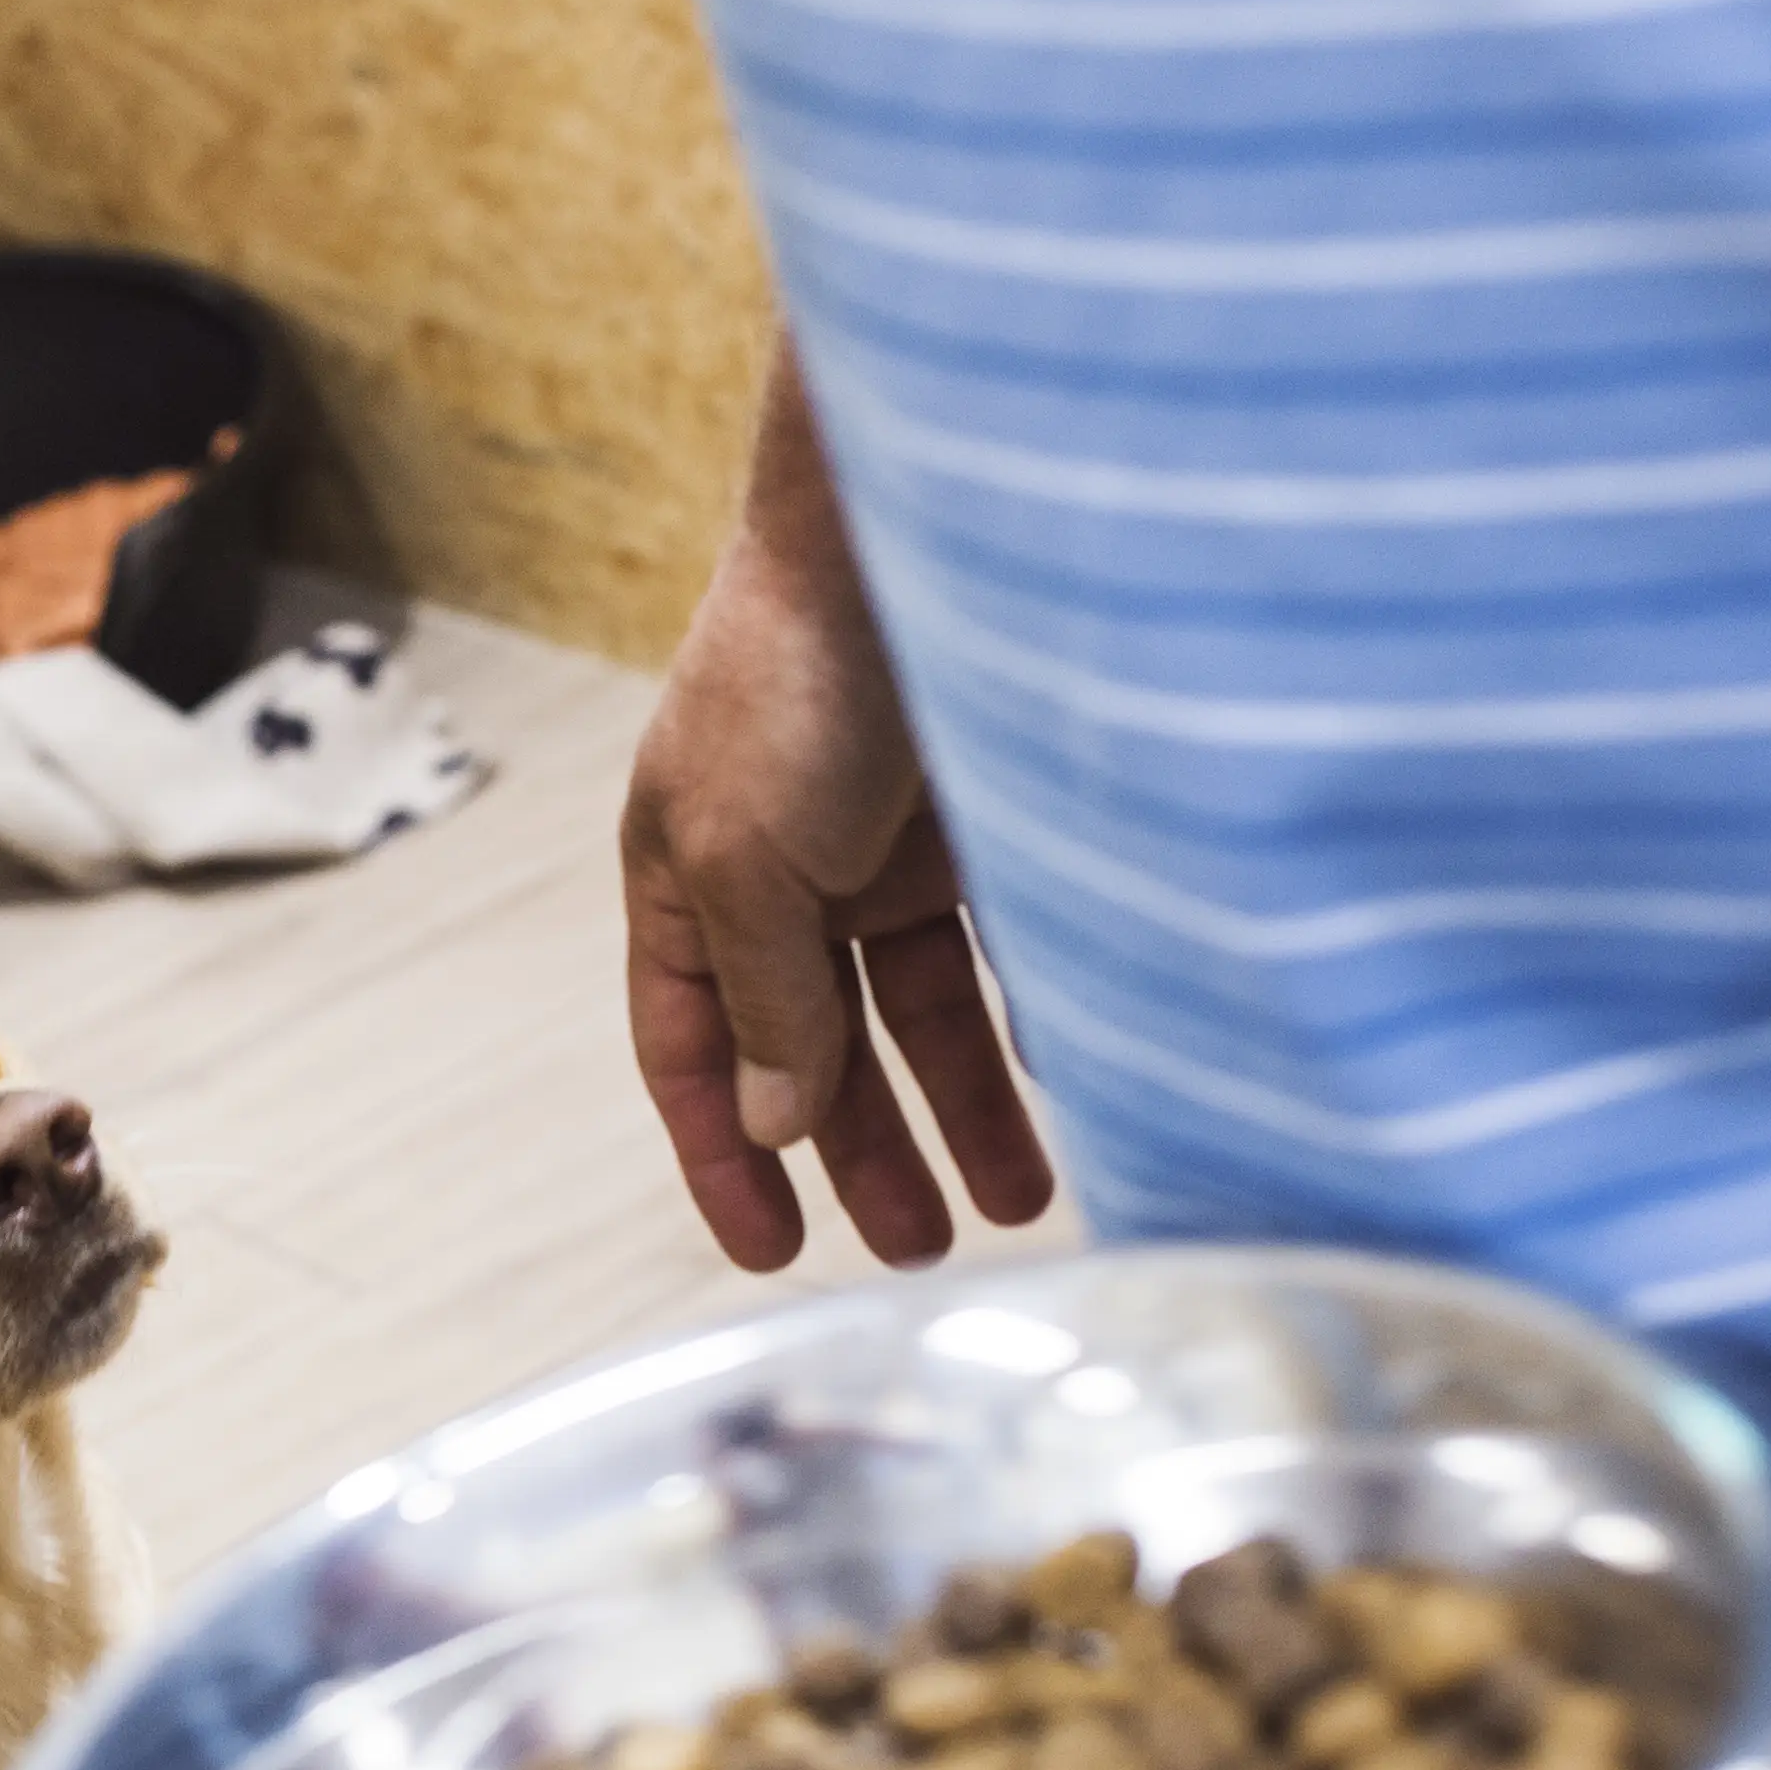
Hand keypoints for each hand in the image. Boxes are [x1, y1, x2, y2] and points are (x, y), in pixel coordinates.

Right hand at [621, 515, 1053, 1271]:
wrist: (919, 519)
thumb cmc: (795, 671)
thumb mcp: (747, 855)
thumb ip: (766, 997)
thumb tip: (774, 1120)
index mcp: (689, 876)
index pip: (692, 1044)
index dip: (721, 1149)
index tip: (769, 1250)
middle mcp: (785, 869)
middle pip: (817, 1046)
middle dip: (865, 1153)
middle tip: (921, 1248)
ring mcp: (887, 844)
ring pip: (924, 1012)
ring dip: (966, 1110)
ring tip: (1020, 1203)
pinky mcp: (988, 818)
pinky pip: (1013, 951)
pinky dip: (1041, 1024)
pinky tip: (1081, 1090)